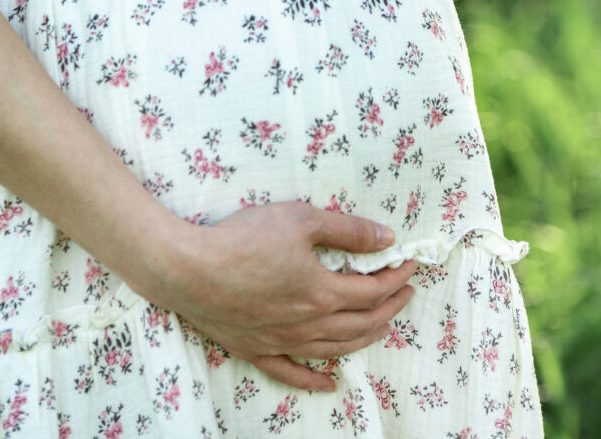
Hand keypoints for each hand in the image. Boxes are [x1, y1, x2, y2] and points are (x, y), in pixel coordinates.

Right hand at [153, 202, 417, 391]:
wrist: (190, 269)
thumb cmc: (245, 238)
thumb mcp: (300, 219)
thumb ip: (346, 230)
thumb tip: (386, 237)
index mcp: (322, 292)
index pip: (372, 290)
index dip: (396, 278)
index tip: (409, 264)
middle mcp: (309, 325)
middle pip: (361, 323)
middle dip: (389, 307)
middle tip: (405, 293)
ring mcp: (283, 343)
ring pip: (335, 350)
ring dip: (365, 338)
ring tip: (382, 326)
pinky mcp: (258, 352)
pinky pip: (294, 374)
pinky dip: (317, 381)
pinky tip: (331, 382)